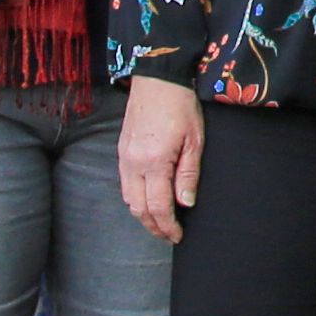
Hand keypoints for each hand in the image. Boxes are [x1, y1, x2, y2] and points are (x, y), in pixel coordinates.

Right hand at [119, 77, 204, 241]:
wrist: (157, 79)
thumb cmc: (180, 106)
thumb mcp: (194, 141)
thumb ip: (188, 175)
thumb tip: (186, 204)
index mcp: (154, 162)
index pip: (158, 207)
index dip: (167, 226)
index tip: (178, 236)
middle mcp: (133, 163)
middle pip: (138, 208)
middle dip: (153, 227)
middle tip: (169, 236)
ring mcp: (123, 157)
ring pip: (128, 199)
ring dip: (143, 215)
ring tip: (160, 223)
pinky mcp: (121, 151)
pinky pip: (124, 184)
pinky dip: (135, 199)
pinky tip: (148, 200)